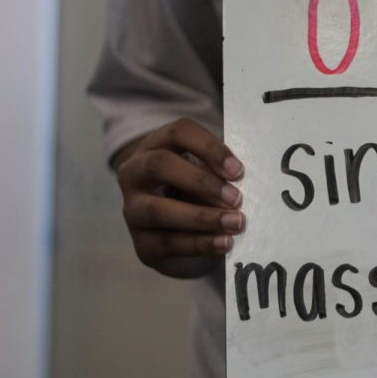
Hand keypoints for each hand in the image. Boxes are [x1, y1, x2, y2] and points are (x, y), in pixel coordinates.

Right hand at [114, 118, 244, 277]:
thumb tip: (244, 185)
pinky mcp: (142, 244)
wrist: (178, 237)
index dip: (209, 148)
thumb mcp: (207, 176)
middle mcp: (135, 174)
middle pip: (159, 165)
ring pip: (158, 210)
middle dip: (201, 181)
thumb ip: (220, 174)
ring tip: (235, 223)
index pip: (178, 133)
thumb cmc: (198, 195)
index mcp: (155, 147)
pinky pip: (167, 243)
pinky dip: (199, 243)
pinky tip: (224, 243)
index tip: (238, 171)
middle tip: (236, 198)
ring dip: (202, 217)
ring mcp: (132, 210)